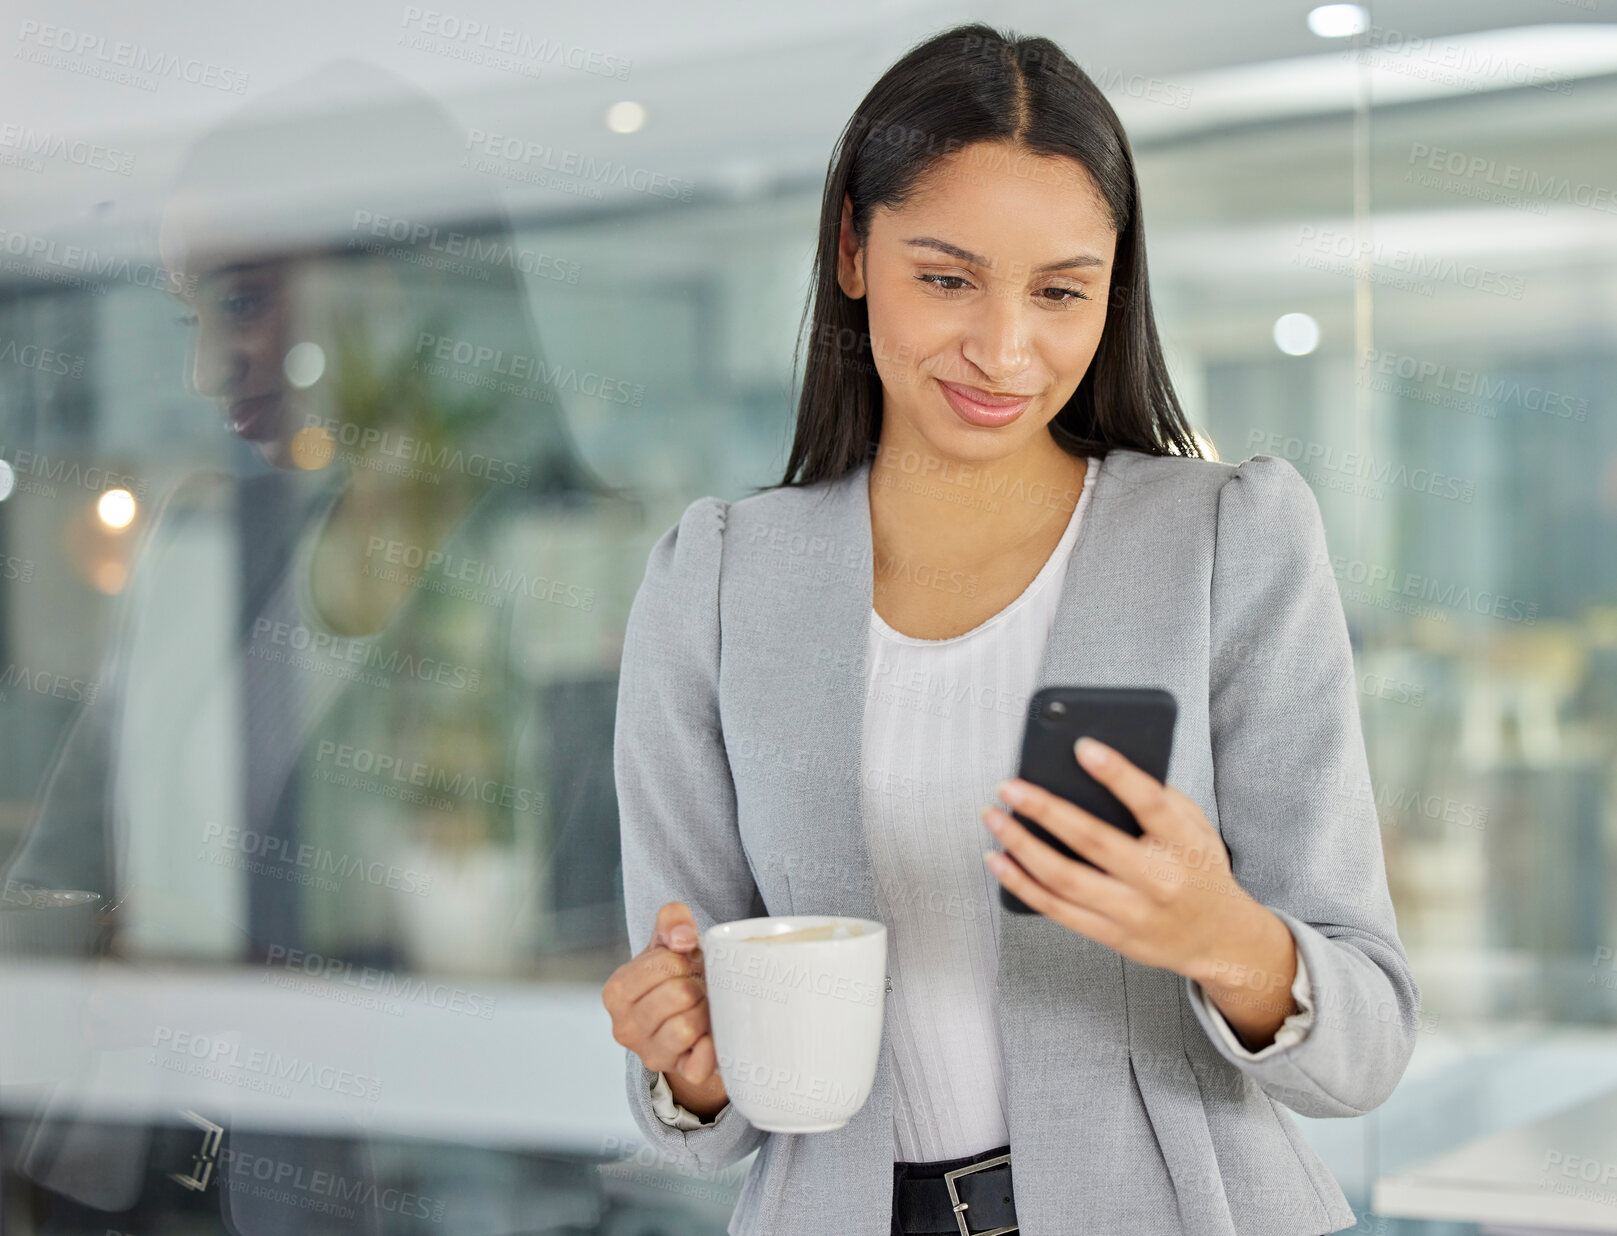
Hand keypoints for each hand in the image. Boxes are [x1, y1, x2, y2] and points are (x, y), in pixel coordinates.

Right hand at [602, 901, 723, 1088]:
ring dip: (705, 1011)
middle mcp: (625, 1028)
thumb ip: (671, 921)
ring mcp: (650, 1054)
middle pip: (680, 995)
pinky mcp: (678, 1073)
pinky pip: (699, 1066)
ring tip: (702, 1006)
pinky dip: (711, 1049)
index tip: (681, 966)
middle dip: (696, 985)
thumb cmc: (672, 974)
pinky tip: (710, 1034)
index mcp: (616, 992)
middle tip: (696, 987)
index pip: (663, 965)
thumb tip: (683, 937)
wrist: (683, 1013)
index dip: (682, 960)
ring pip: (688, 1027)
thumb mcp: (666, 941)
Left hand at [979, 737, 1295, 1030]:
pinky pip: (1056, 909)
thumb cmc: (1200, 870)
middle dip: (1045, 810)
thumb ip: (1159, 798)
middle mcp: (1158, 880)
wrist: (1221, 940)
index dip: (1117, 774)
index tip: (1082, 747)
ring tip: (993, 818)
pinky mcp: (1111, 934)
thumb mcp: (1197, 827)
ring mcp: (1132, 913)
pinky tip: (998, 860)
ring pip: (1064, 879)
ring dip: (1021, 846)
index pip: (1151, 804)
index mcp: (1185, 844)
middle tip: (1010, 786)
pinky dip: (1021, 884)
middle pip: (1093, 841)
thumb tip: (1100, 766)